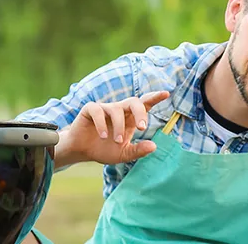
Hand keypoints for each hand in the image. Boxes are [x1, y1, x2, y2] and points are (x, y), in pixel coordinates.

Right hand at [55, 91, 170, 165]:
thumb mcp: (123, 154)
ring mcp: (105, 109)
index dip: (154, 98)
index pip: (144, 104)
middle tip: (142, 127)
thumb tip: (154, 146)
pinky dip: (102, 124)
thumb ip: (138, 151)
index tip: (166, 94)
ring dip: (119, 127)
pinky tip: (103, 136)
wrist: (81, 151)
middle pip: (133, 101)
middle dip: (140, 112)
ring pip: (116, 110)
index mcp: (130, 119)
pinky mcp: (90, 110)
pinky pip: (98, 111)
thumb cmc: (104, 149)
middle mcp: (119, 110)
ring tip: (117, 141)